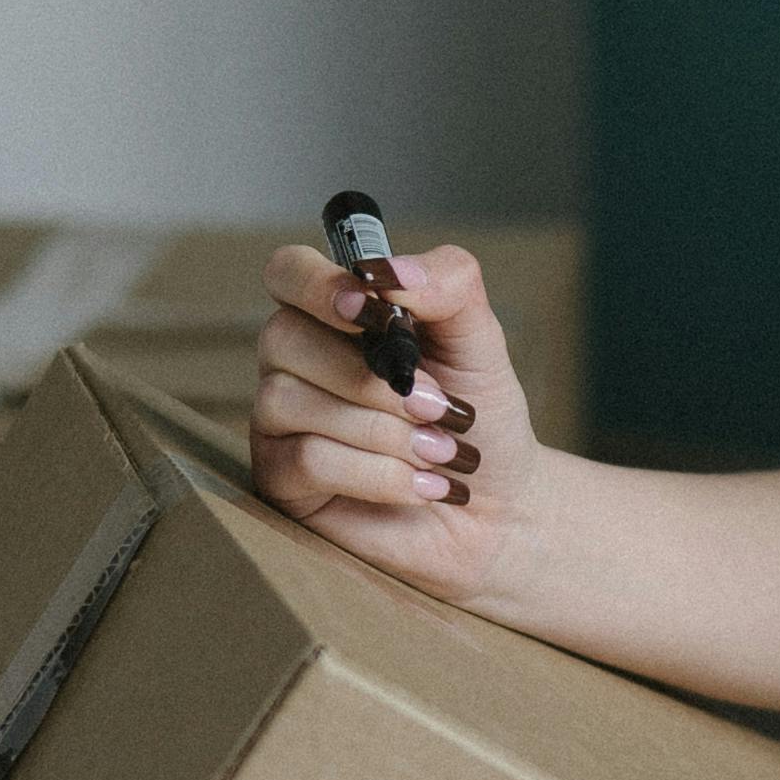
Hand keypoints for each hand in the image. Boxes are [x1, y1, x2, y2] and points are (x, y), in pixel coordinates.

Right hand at [251, 236, 539, 603]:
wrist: (498, 509)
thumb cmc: (479, 420)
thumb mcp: (481, 341)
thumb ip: (449, 285)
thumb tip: (388, 270)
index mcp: (335, 317)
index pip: (288, 273)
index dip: (317, 285)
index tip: (370, 310)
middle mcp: (295, 362)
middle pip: (282, 337)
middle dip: (370, 377)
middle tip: (437, 405)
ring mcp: (280, 422)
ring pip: (292, 401)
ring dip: (384, 430)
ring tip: (440, 452)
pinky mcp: (283, 481)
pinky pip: (307, 459)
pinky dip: (378, 473)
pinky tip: (421, 486)